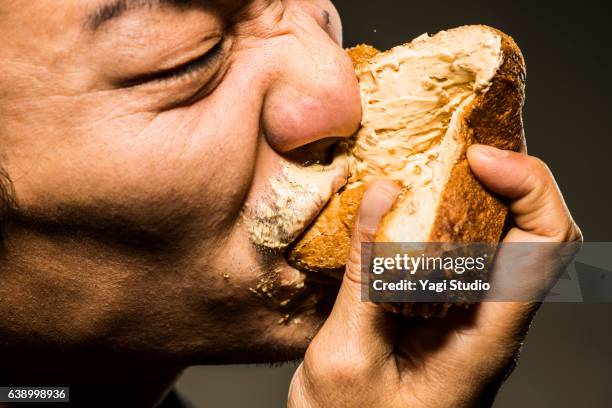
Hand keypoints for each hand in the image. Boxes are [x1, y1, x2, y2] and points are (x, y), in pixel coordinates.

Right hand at [288, 145, 581, 406]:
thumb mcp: (346, 357)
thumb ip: (367, 277)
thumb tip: (383, 194)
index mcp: (485, 339)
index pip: (545, 246)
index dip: (528, 186)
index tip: (476, 155)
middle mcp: (489, 321)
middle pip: (529, 229)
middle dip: (500, 173)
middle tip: (448, 141)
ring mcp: (465, 315)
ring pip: (492, 236)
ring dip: (465, 190)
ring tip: (423, 158)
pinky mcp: (438, 311)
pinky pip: (454, 252)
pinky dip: (435, 215)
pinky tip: (401, 202)